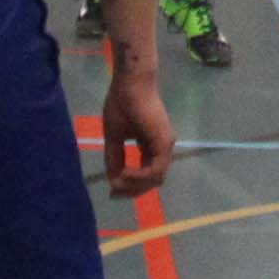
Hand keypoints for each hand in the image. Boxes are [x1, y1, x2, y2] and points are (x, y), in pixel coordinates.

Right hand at [99, 57, 175, 196]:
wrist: (130, 83)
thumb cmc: (122, 103)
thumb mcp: (114, 136)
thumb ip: (115, 158)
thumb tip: (113, 181)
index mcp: (152, 145)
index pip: (146, 174)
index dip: (130, 186)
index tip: (112, 192)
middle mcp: (162, 147)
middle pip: (152, 180)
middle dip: (133, 190)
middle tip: (114, 194)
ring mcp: (165, 145)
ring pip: (155, 178)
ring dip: (136, 186)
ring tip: (117, 183)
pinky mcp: (164, 142)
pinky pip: (155, 170)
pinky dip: (140, 177)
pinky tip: (125, 174)